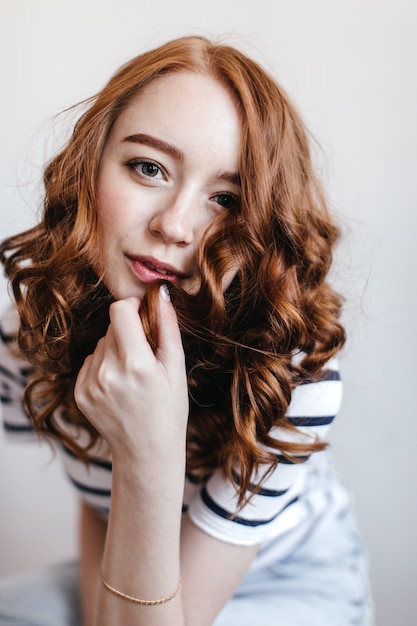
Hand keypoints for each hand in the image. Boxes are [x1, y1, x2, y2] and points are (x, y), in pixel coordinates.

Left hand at [74, 287, 188, 465]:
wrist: (146, 452)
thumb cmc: (169, 410)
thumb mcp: (176, 367)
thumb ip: (167, 327)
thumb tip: (160, 294)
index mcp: (135, 364)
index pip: (119, 311)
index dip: (131, 306)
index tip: (142, 313)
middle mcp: (108, 372)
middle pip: (112, 327)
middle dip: (128, 332)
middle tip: (145, 356)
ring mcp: (90, 384)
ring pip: (101, 344)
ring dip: (116, 350)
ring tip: (133, 376)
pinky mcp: (80, 393)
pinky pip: (91, 362)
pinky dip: (104, 366)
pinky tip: (119, 386)